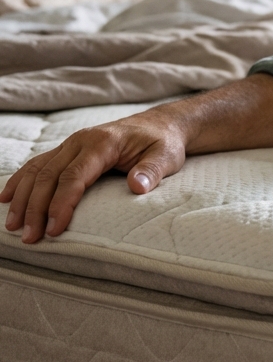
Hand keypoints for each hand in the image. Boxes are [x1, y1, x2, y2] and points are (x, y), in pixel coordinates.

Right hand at [1, 108, 186, 243]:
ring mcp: (71, 144)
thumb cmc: (163, 143)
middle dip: (35, 208)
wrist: (162, 124)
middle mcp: (80, 141)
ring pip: (37, 170)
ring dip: (22, 198)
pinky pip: (38, 164)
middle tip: (29, 237)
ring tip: (13, 226)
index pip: (74, 177)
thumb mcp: (166, 156)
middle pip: (48, 176)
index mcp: (102, 143)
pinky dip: (20, 181)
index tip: (55, 229)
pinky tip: (6, 198)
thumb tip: (136, 187)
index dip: (61, 204)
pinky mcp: (68, 150)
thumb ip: (151, 171)